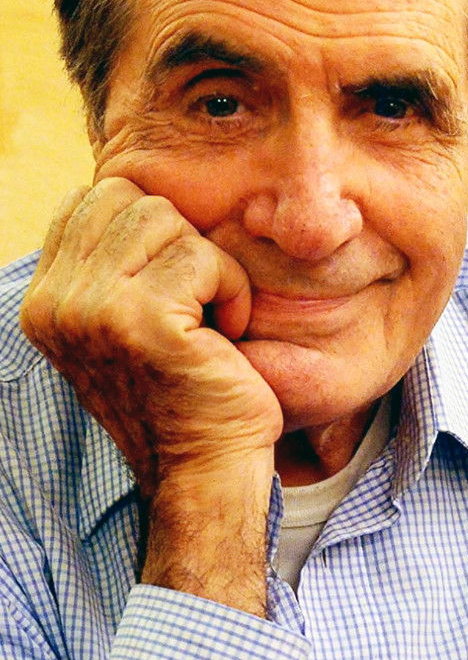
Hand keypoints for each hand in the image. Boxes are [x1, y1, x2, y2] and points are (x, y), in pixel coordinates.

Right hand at [20, 178, 282, 498]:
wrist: (203, 467)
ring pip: (165, 220)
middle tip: (193, 300)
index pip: (91, 198)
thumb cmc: (181, 387)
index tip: (169, 282)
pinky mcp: (142, 322)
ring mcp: (92, 312)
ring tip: (209, 318)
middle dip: (178, 241)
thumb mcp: (123, 321)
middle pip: (130, 199)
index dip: (148, 227)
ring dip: (207, 266)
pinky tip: (227, 334)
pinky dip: (232, 290)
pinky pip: (203, 258)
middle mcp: (56, 304)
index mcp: (45, 300)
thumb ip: (107, 261)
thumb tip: (127, 191)